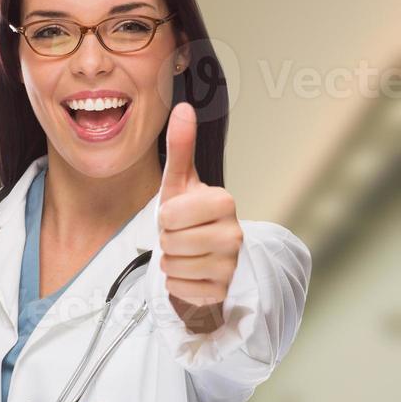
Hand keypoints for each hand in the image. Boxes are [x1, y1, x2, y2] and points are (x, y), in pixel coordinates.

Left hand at [158, 102, 242, 333]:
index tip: (178, 216)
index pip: (170, 215)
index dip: (165, 217)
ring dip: (172, 262)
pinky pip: (180, 289)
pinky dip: (179, 284)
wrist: (203, 257)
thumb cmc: (188, 218)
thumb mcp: (179, 183)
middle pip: (170, 242)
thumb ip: (180, 147)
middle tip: (181, 236)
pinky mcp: (223, 293)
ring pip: (174, 267)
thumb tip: (182, 108)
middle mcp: (235, 234)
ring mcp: (231, 266)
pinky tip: (192, 273)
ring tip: (187, 254)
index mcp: (224, 202)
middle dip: (167, 240)